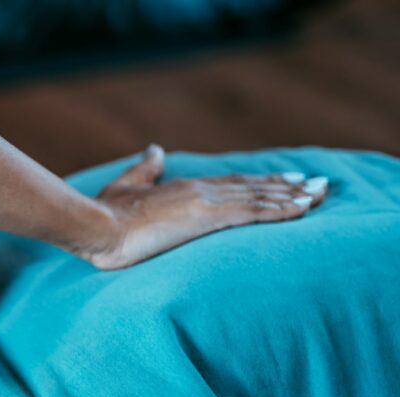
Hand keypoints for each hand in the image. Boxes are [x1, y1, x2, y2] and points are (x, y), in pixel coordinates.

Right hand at [87, 145, 327, 268]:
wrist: (99, 226)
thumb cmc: (106, 213)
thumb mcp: (126, 186)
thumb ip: (145, 169)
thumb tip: (155, 148)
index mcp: (186, 187)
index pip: (233, 183)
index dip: (261, 181)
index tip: (286, 178)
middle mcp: (203, 190)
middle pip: (254, 186)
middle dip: (287, 186)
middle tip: (317, 185)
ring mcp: (207, 202)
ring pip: (260, 197)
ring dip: (293, 196)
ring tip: (320, 194)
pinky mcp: (208, 217)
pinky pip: (254, 212)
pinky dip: (282, 209)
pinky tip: (303, 209)